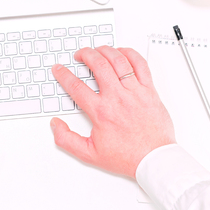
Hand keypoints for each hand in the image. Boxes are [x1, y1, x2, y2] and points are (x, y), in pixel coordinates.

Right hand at [51, 47, 174, 177]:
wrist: (154, 159)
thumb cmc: (127, 157)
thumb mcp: (90, 154)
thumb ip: (67, 140)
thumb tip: (56, 125)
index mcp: (102, 112)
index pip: (76, 86)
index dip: (63, 75)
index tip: (59, 69)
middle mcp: (118, 98)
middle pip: (98, 65)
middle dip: (85, 54)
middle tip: (80, 55)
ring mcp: (135, 92)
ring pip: (119, 60)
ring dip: (105, 51)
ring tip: (98, 50)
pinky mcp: (149, 91)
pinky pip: (140, 65)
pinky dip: (130, 54)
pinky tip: (122, 53)